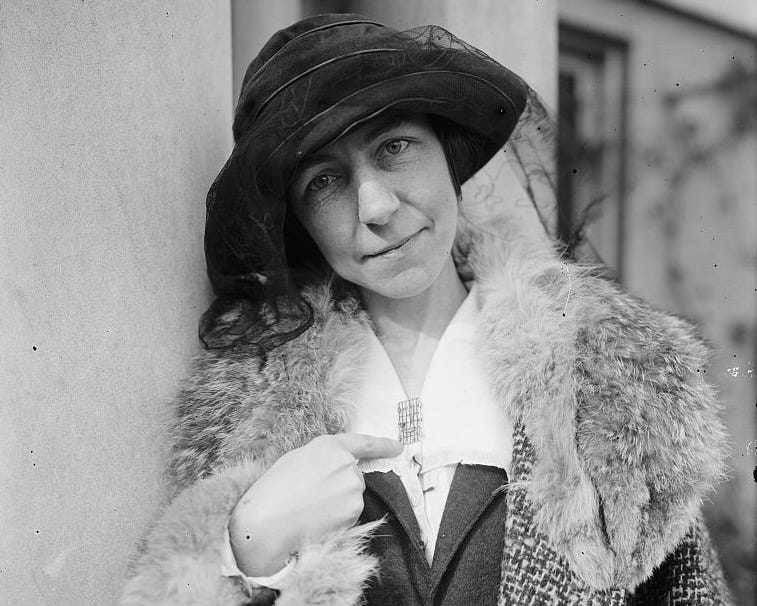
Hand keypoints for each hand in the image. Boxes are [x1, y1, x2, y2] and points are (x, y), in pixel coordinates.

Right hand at [228, 433, 402, 575]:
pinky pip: (350, 515)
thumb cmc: (275, 488)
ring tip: (311, 508)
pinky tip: (318, 520)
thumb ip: (323, 458)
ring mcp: (354, 488)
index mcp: (331, 446)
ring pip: (352, 497)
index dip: (384, 444)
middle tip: (312, 496)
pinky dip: (338, 519)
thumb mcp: (296, 459)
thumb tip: (335, 468)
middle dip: (339, 486)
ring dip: (339, 504)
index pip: (365, 443)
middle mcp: (347, 464)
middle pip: (354, 476)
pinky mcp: (355, 510)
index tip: (398, 447)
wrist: (269, 520)